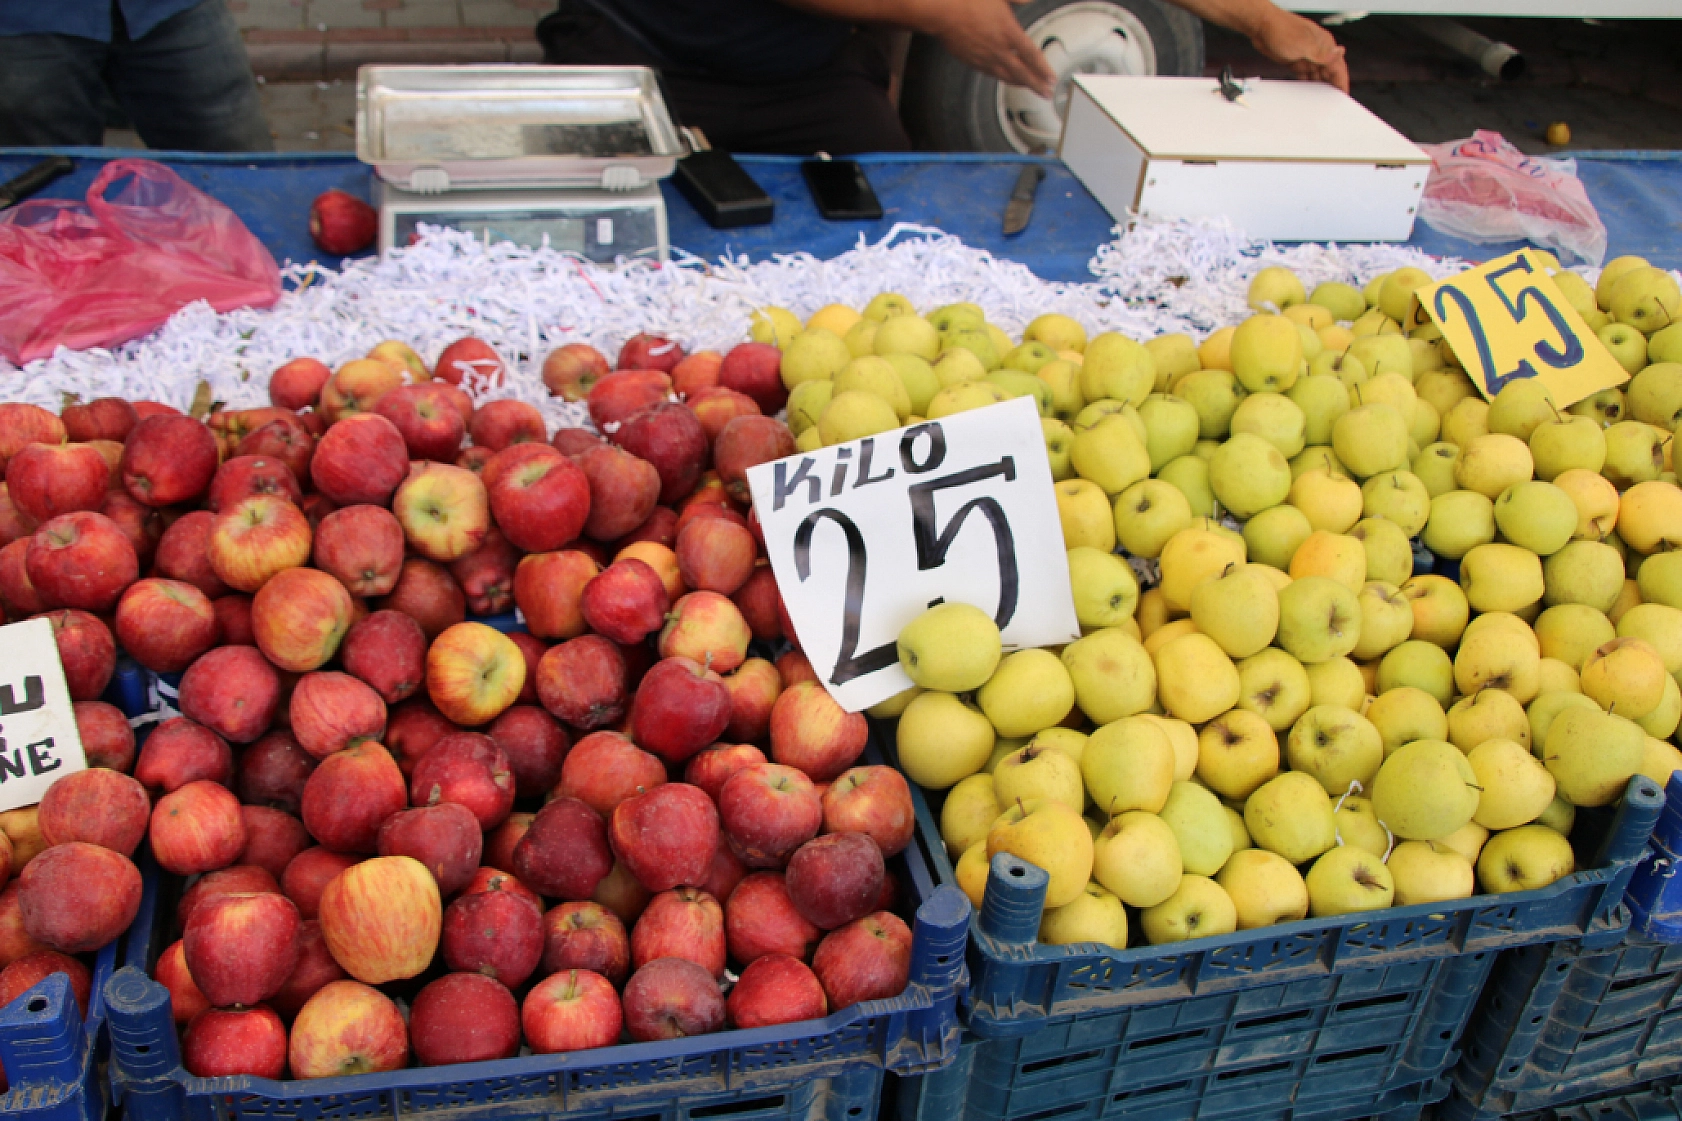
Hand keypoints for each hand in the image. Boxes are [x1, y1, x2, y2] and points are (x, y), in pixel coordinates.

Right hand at [924, 0, 1056, 97]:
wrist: (943, 12)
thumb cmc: (968, 0)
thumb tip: (1028, 0)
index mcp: (1008, 31)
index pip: (1031, 55)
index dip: (1043, 69)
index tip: (1051, 78)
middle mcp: (998, 49)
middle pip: (1022, 72)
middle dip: (1036, 84)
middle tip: (1046, 93)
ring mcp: (985, 57)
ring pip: (1007, 76)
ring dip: (1020, 84)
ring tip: (1030, 88)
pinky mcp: (972, 61)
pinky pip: (991, 73)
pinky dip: (1002, 78)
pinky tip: (1006, 79)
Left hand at [1248, 7, 1347, 91]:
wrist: (1262, 27)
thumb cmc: (1281, 30)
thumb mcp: (1304, 45)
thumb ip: (1322, 53)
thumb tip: (1340, 52)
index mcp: (1324, 44)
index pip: (1337, 66)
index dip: (1342, 80)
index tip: (1344, 93)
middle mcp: (1317, 50)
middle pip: (1329, 72)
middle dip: (1332, 86)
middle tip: (1333, 101)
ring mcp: (1306, 55)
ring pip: (1317, 74)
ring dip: (1320, 86)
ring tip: (1321, 100)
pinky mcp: (1295, 60)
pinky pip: (1305, 75)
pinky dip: (1307, 83)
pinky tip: (1307, 92)